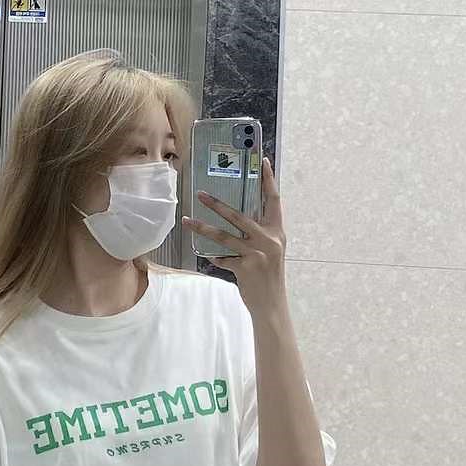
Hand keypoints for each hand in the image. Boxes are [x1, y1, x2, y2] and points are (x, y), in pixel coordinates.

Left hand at [181, 156, 286, 315]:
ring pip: (224, 236)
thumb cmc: (269, 277)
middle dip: (217, 204)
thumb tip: (240, 221)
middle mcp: (268, 239)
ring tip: (188, 221)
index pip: (273, 200)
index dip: (268, 180)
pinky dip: (216, 258)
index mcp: (277, 232)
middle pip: (239, 215)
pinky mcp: (245, 268)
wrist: (272, 304)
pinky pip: (223, 258)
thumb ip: (260, 235)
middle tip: (200, 194)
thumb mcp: (272, 251)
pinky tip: (211, 257)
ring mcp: (256, 254)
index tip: (262, 161)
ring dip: (203, 228)